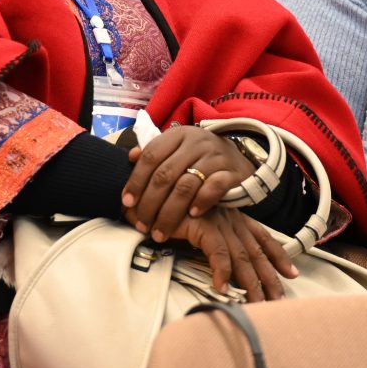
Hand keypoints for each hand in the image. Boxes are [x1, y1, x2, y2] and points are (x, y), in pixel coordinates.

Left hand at [122, 126, 252, 241]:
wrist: (239, 156)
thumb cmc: (200, 156)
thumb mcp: (178, 149)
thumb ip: (155, 154)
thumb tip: (131, 156)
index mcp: (178, 135)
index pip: (151, 156)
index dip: (136, 180)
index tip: (127, 202)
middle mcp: (196, 142)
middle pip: (166, 174)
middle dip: (150, 203)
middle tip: (141, 224)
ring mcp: (215, 156)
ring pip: (186, 185)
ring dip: (170, 212)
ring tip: (160, 231)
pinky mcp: (232, 171)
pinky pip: (214, 187)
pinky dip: (201, 202)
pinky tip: (192, 216)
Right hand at [172, 208, 298, 301]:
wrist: (149, 198)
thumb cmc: (171, 215)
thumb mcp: (200, 229)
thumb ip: (216, 243)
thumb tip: (228, 269)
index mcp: (233, 218)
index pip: (262, 238)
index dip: (279, 256)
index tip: (292, 274)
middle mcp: (230, 218)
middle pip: (256, 252)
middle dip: (270, 278)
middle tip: (279, 301)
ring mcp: (218, 221)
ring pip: (242, 256)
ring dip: (251, 283)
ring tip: (257, 305)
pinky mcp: (202, 224)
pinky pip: (217, 252)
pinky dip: (222, 271)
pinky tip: (222, 289)